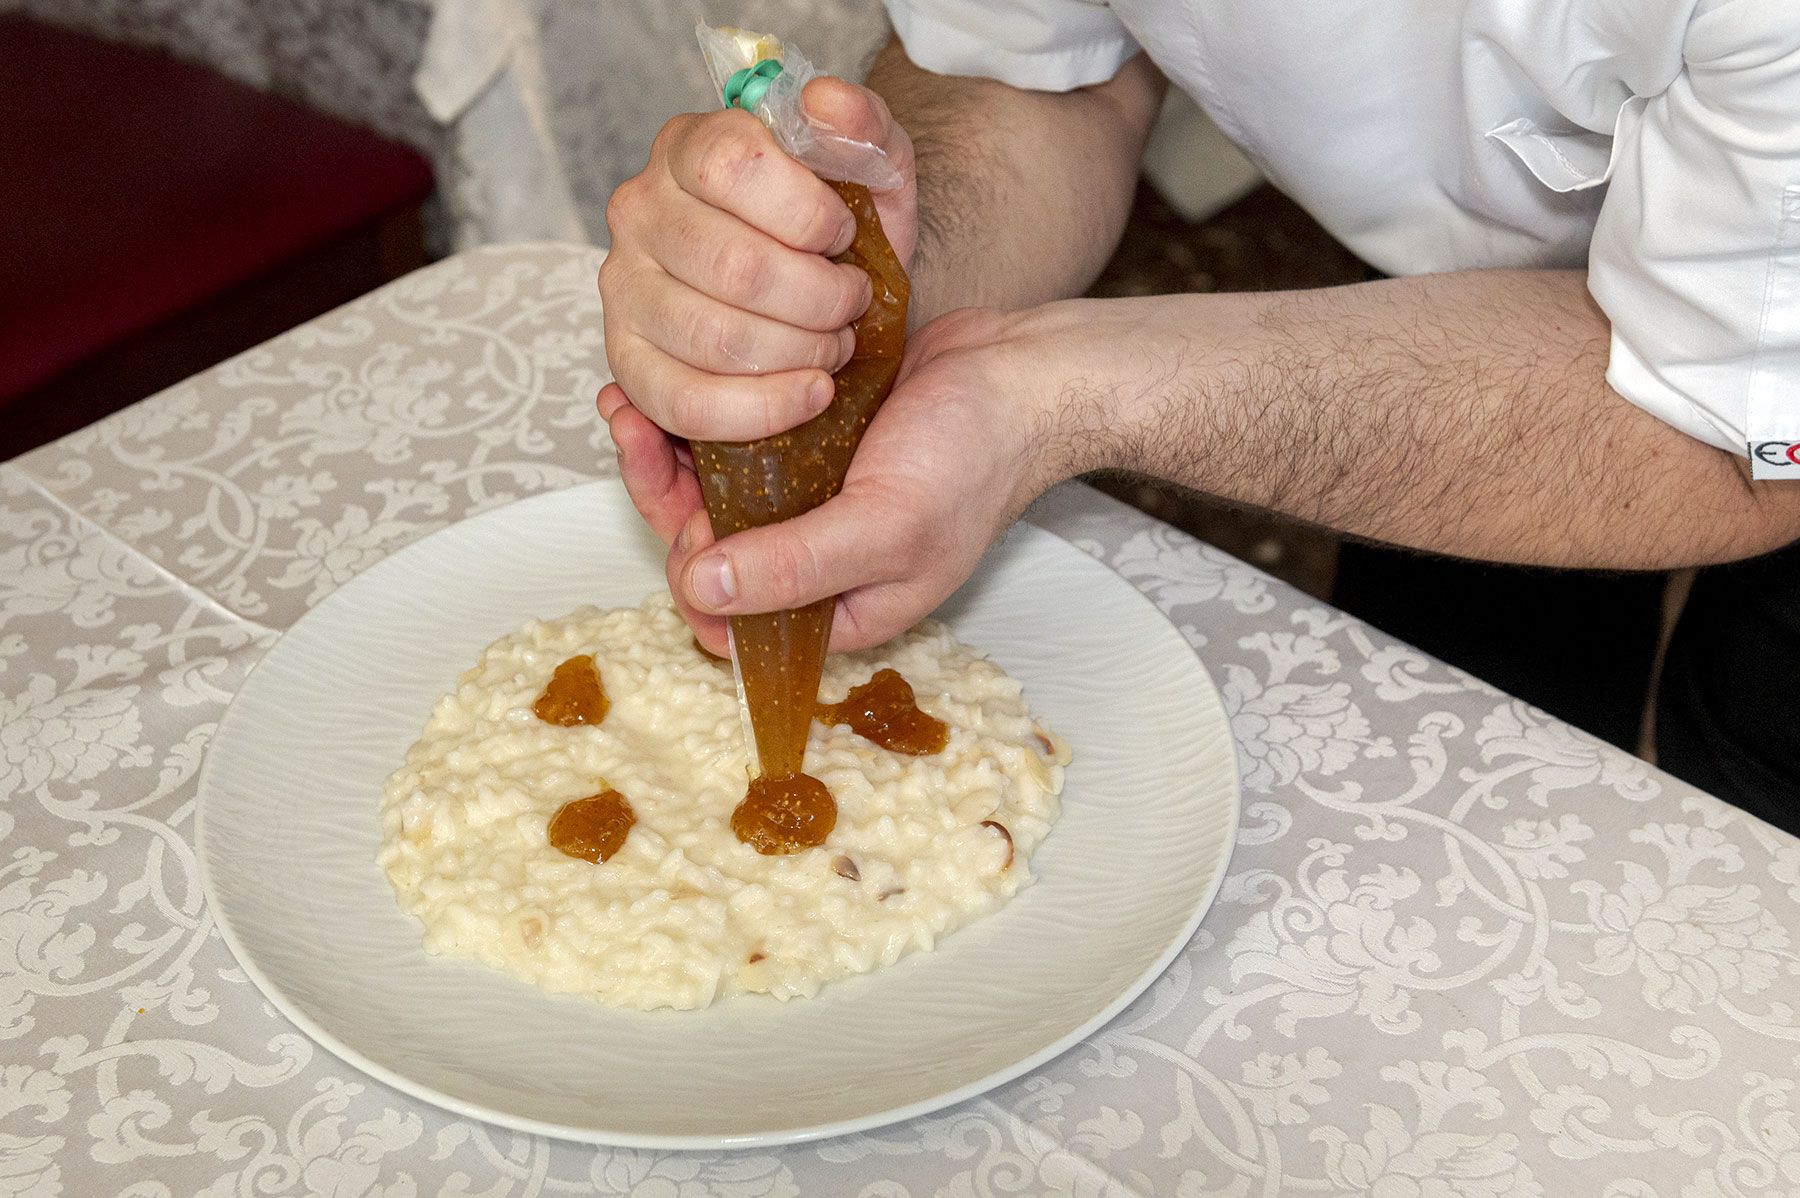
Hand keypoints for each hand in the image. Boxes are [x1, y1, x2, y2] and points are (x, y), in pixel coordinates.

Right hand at [599, 77, 916, 442]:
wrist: (825, 302)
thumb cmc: (839, 236)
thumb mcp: (873, 172)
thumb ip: (861, 126)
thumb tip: (826, 103)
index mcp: (692, 147)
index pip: (736, 165)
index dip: (809, 213)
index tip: (844, 234)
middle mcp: (641, 210)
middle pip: (735, 266)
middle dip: (819, 299)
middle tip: (851, 305)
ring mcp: (624, 289)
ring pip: (714, 338)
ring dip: (799, 354)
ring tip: (833, 349)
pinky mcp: (628, 363)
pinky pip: (684, 402)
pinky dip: (760, 410)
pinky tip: (807, 394)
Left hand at [600, 300, 1142, 652]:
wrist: (1022, 373)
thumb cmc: (974, 459)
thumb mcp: (887, 526)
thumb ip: (797, 566)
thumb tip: (702, 591)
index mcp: (834, 607)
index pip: (729, 617)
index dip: (690, 574)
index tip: (683, 513)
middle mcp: (811, 558)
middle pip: (705, 546)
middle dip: (659, 492)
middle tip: (633, 427)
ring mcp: (806, 497)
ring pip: (711, 488)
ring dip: (665, 448)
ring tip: (628, 397)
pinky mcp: (805, 440)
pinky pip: (736, 438)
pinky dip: (700, 412)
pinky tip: (669, 372)